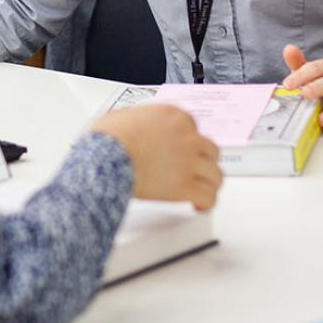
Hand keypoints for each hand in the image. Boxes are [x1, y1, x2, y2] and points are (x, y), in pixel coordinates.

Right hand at [90, 104, 222, 209]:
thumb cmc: (108, 138)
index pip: (193, 128)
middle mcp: (187, 137)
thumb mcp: (121, 116)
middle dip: (203, 161)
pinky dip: (206, 203)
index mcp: (174, 117)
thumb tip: (130, 125)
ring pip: (215, 174)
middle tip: (195, 170)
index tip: (182, 150)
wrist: (106, 156)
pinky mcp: (185, 186)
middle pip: (210, 150)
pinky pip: (208, 197)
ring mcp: (189, 162)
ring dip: (209, 183)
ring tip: (202, 190)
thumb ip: (137, 119)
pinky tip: (198, 205)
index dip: (188, 141)